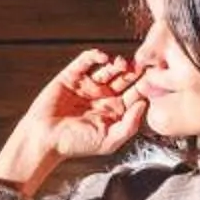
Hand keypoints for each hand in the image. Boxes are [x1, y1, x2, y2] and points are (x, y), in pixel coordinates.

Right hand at [0, 49, 148, 192]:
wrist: (45, 139)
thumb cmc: (75, 145)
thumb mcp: (109, 141)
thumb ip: (130, 125)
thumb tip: (145, 104)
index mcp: (116, 111)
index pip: (136, 93)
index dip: (145, 85)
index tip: (155, 79)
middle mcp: (104, 96)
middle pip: (125, 78)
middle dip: (134, 70)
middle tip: (142, 65)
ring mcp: (89, 85)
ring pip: (109, 68)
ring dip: (117, 63)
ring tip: (121, 63)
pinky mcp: (72, 76)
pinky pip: (86, 61)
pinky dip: (95, 55)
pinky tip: (102, 57)